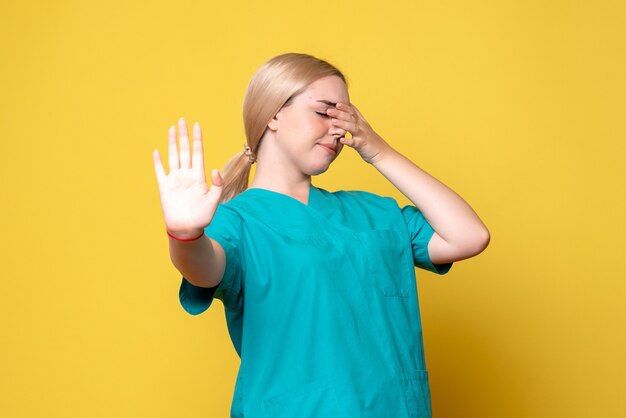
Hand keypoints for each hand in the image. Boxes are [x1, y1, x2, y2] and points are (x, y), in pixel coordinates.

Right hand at [152, 118, 222, 237]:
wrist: (187, 230)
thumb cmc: (202, 217)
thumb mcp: (214, 201)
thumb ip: (217, 185)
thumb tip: (214, 169)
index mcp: (199, 177)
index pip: (198, 153)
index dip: (197, 139)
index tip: (197, 125)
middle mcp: (187, 175)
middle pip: (185, 151)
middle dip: (184, 136)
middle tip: (183, 120)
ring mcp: (175, 180)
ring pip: (173, 157)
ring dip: (172, 143)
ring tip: (172, 129)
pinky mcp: (165, 187)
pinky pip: (160, 171)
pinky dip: (158, 161)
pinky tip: (156, 151)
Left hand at [326, 102, 390, 163]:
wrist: (382, 153)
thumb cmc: (370, 142)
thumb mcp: (363, 129)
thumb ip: (354, 122)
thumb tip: (345, 115)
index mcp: (361, 122)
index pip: (353, 111)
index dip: (345, 106)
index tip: (335, 102)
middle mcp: (362, 127)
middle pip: (350, 117)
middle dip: (339, 112)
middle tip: (328, 110)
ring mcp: (362, 135)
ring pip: (352, 127)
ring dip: (342, 124)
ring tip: (333, 121)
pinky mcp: (362, 145)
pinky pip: (354, 143)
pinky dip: (348, 141)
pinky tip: (341, 140)